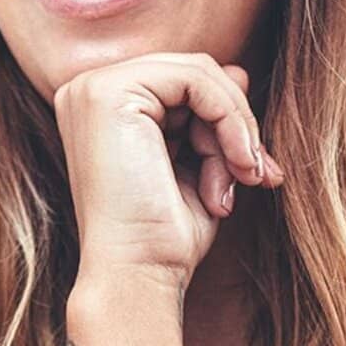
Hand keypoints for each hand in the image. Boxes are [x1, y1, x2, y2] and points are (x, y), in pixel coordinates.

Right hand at [52, 53, 282, 282]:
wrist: (137, 274)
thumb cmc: (163, 236)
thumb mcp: (197, 166)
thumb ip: (210, 116)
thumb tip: (238, 71)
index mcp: (98, 109)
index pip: (180, 84)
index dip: (227, 121)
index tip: (257, 171)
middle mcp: (85, 91)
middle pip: (191, 74)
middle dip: (236, 124)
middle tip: (259, 175)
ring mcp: (92, 88)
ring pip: (199, 73)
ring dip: (236, 128)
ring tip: (244, 178)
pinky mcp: (108, 92)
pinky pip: (197, 79)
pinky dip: (231, 120)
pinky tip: (237, 166)